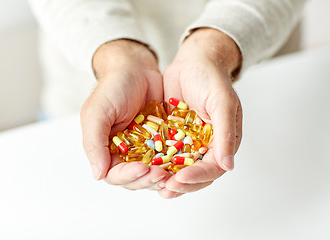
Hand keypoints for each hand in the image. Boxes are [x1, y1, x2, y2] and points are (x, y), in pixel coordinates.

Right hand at [80, 40, 170, 190]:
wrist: (136, 69)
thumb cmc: (112, 88)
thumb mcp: (97, 113)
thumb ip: (94, 143)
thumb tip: (97, 175)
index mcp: (106, 151)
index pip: (115, 174)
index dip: (129, 176)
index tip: (142, 169)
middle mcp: (125, 154)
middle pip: (136, 179)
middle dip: (148, 179)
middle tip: (161, 174)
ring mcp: (145, 149)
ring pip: (153, 173)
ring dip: (163, 176)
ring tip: (174, 173)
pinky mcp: (162, 142)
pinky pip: (169, 158)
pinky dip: (174, 164)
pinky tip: (183, 163)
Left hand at [160, 28, 242, 197]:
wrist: (193, 62)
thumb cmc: (212, 79)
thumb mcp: (222, 103)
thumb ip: (226, 133)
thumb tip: (228, 166)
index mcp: (223, 141)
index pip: (212, 168)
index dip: (197, 177)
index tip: (180, 179)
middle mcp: (207, 146)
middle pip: (196, 174)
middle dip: (181, 184)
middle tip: (165, 189)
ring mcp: (189, 142)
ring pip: (180, 168)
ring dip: (168, 178)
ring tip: (154, 186)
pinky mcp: (173, 136)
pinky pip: (165, 154)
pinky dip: (158, 163)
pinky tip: (146, 168)